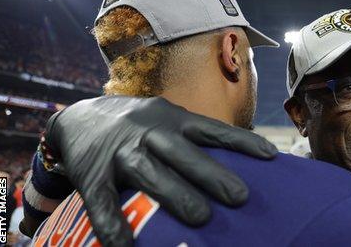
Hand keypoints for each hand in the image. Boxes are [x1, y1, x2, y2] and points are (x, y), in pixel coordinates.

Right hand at [44, 96, 276, 245]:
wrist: (79, 117)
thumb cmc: (140, 125)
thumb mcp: (168, 118)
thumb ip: (197, 136)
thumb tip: (241, 161)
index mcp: (173, 119)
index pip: (212, 130)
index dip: (241, 142)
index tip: (271, 156)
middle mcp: (148, 132)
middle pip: (183, 154)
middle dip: (211, 175)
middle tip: (240, 197)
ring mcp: (120, 153)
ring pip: (149, 173)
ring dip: (175, 195)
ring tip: (202, 218)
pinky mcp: (92, 174)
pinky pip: (102, 202)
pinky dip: (113, 224)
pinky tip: (126, 246)